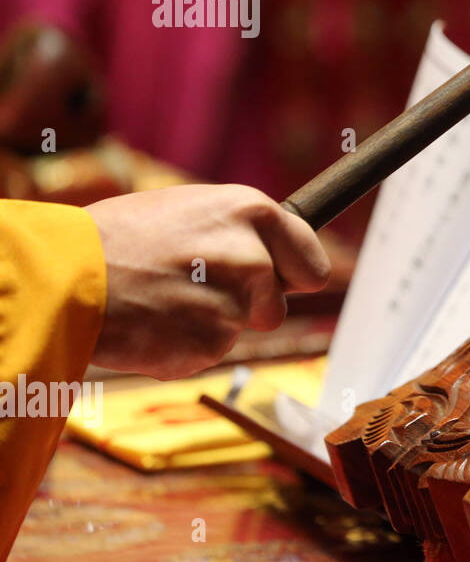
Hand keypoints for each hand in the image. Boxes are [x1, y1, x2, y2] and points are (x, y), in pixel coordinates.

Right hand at [86, 184, 330, 378]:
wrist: (62, 277)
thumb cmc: (120, 238)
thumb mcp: (191, 210)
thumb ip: (240, 232)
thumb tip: (276, 252)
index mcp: (253, 212)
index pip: (314, 266)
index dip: (294, 278)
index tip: (283, 281)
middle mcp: (253, 257)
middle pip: (278, 306)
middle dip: (249, 307)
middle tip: (196, 289)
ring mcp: (233, 304)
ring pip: (239, 330)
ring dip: (209, 324)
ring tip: (162, 299)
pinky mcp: (209, 344)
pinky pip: (207, 352)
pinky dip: (183, 346)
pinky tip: (151, 323)